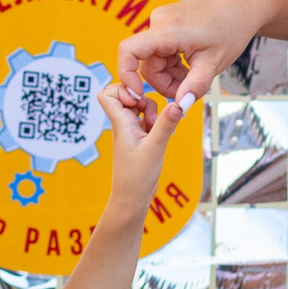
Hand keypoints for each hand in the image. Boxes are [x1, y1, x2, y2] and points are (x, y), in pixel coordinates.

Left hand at [97, 78, 184, 215]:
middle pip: (128, 96)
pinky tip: (162, 136)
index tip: (138, 100)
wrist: (132, 199)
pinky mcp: (140, 139)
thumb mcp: (155, 147)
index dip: (122, 89)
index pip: (108, 94)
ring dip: (153, 113)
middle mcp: (123, 125)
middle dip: (144, 100)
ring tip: (156, 130)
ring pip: (141, 108)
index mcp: (120, 123)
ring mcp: (131, 131)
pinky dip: (157, 123)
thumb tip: (179, 103)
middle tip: (151, 116)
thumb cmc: (137, 177)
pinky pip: (148, 121)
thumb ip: (166, 124)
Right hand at [117, 0, 264, 108]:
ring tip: (195, 77)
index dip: (127, 76)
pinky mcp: (165, 23)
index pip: (129, 51)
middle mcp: (159, 21)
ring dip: (170, 74)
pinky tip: (191, 66)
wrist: (240, 5)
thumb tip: (180, 107)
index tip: (139, 94)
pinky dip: (172, 64)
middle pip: (146, 63)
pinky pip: (160, 51)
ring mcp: (161, 20)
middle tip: (188, 92)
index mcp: (168, 30)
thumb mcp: (215, 62)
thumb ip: (195, 86)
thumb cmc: (231, 29)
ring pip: (154, 60)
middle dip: (164, 82)